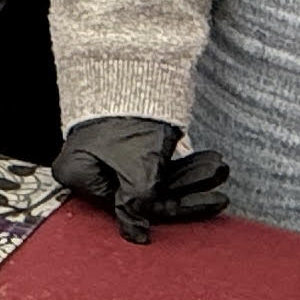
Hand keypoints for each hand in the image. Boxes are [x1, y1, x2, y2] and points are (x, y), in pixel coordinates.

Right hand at [49, 115, 230, 243]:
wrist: (127, 65)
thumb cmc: (127, 115)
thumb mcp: (138, 166)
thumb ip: (139, 202)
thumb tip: (137, 234)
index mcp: (79, 176)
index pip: (128, 205)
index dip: (170, 208)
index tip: (205, 204)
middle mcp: (90, 169)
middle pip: (144, 191)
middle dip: (187, 186)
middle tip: (219, 179)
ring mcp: (107, 157)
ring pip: (154, 176)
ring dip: (190, 174)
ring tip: (218, 167)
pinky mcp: (125, 145)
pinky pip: (155, 162)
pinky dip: (180, 163)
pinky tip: (207, 161)